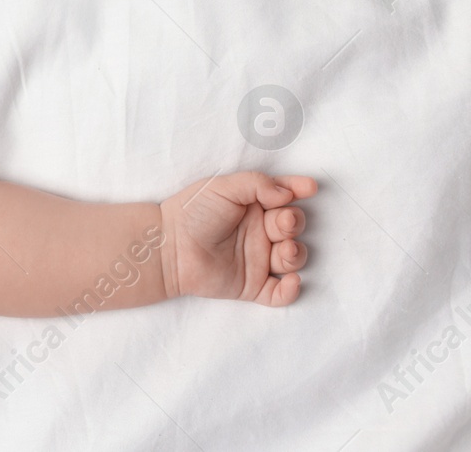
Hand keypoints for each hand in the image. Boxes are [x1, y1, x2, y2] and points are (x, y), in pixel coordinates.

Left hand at [159, 171, 316, 306]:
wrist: (169, 247)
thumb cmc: (192, 212)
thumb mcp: (222, 187)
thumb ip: (257, 184)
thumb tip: (287, 193)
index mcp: (252, 206)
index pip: (283, 197)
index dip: (298, 191)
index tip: (310, 188)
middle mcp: (258, 232)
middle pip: (292, 227)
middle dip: (294, 223)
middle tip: (283, 221)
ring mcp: (257, 259)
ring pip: (292, 259)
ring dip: (295, 254)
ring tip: (282, 249)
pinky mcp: (252, 285)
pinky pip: (280, 294)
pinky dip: (291, 291)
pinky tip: (290, 281)